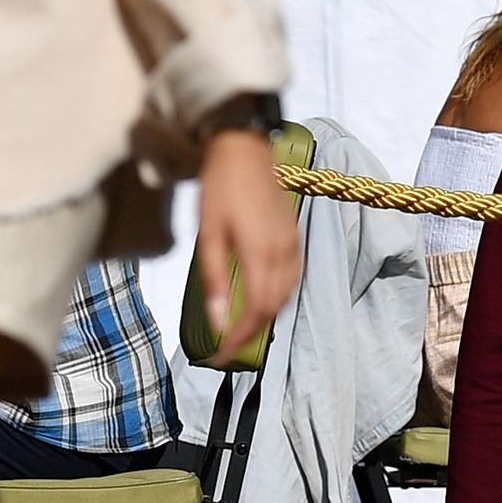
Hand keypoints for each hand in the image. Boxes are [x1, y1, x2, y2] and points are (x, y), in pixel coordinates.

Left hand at [187, 126, 300, 367]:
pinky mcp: (293, 235)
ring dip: (265, 317)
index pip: (255, 313)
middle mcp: (283, 253)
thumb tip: (220, 323)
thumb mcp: (208, 235)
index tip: (218, 356)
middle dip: (250, 333)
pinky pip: (292, 278)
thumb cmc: (218, 187)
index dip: (238, 340)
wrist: (243, 146)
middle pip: (273, 308)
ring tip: (240, 328)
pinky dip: (277, 297)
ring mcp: (292, 244)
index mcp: (261, 254)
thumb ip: (215, 280)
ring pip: (286, 295)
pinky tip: (261, 298)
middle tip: (225, 348)